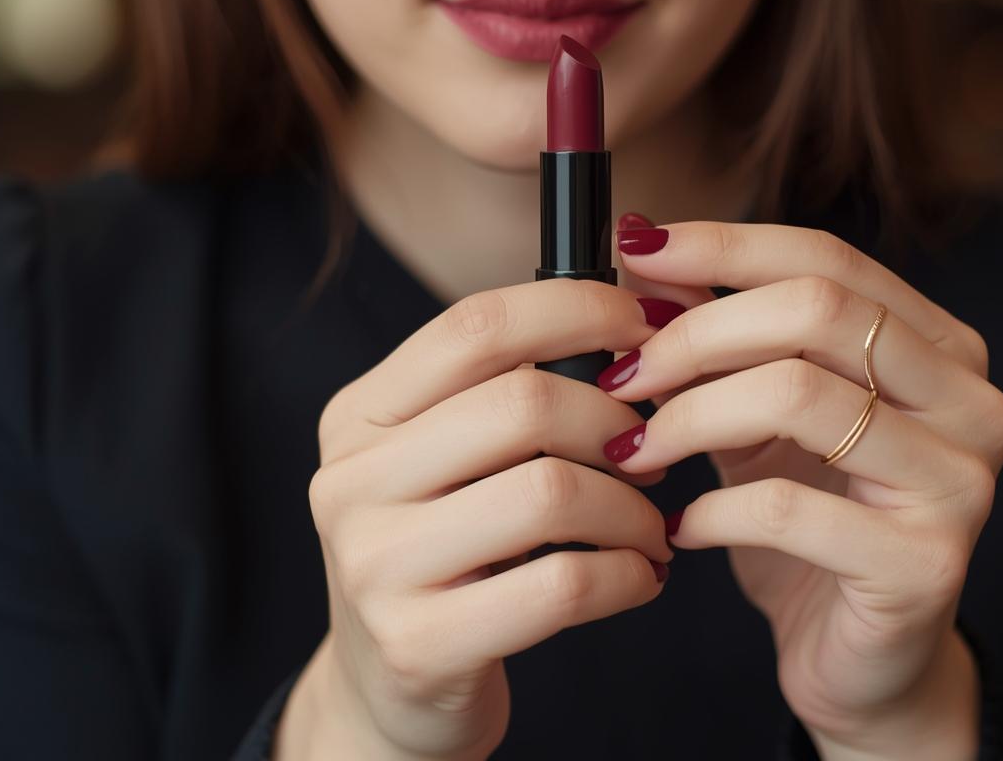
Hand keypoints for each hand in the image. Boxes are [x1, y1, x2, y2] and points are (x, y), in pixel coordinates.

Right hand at [284, 278, 674, 759]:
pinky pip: (562, 585)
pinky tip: (638, 576)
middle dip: (617, 423)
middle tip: (652, 453)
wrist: (391, 692)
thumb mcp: (444, 463)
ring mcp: (376, 565)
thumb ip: (505, 390)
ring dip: (631, 507)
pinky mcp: (419, 644)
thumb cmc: (446, 558)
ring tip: (650, 526)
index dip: (577, 311)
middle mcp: (350, 482)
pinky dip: (627, 574)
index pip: (475, 327)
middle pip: (523, 405)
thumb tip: (631, 318)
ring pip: (551, 493)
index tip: (647, 329)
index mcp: (358, 417)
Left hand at [605, 217, 1002, 758]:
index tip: (632, 247)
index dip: (724, 245)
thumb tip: (646, 255)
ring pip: (800, 395)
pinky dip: (711, 510)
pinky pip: (787, 507)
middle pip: (818, 310)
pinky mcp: (926, 563)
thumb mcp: (759, 421)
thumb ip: (721, 338)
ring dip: (690, 416)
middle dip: (698, 333)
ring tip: (637, 451)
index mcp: (942, 350)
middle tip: (624, 375)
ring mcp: (959, 483)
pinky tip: (678, 526)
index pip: (828, 260)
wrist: (860, 666)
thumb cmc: (809, 529)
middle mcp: (971, 403)